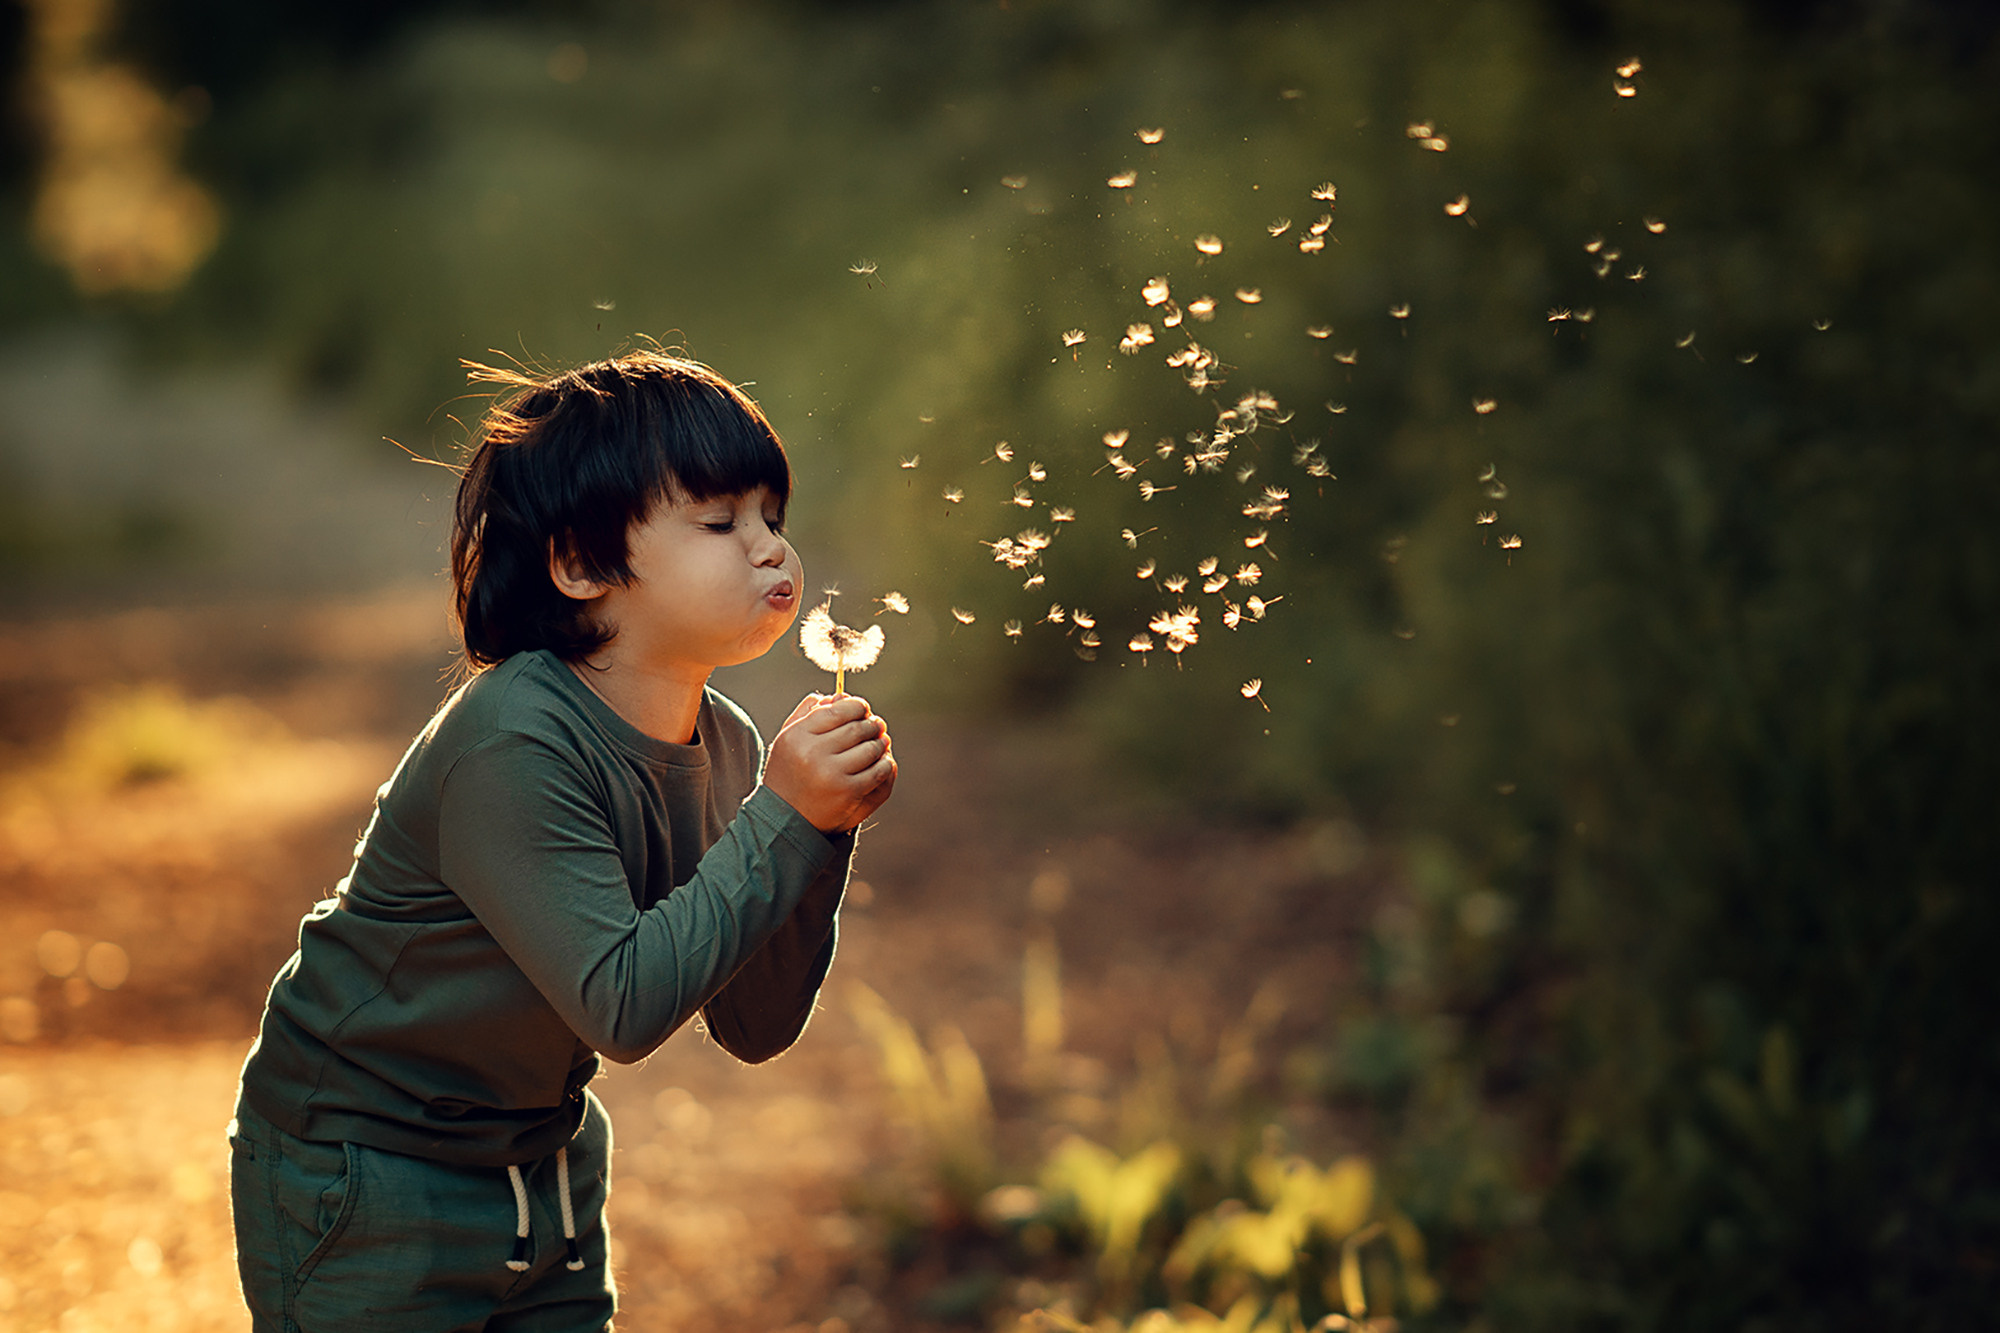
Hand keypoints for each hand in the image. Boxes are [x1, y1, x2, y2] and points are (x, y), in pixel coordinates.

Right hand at [762, 693, 897, 833]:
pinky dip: (885, 765)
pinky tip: (883, 762)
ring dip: (880, 744)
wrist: (786, 819)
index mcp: (797, 736)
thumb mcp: (788, 740)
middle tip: (877, 725)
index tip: (863, 709)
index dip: (856, 706)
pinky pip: (878, 771)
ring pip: (871, 748)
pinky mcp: (848, 792)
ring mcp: (831, 774)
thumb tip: (839, 695)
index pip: (837, 710)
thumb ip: (808, 714)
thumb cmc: (789, 773)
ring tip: (880, 742)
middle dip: (872, 724)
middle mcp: (813, 753)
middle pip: (857, 728)